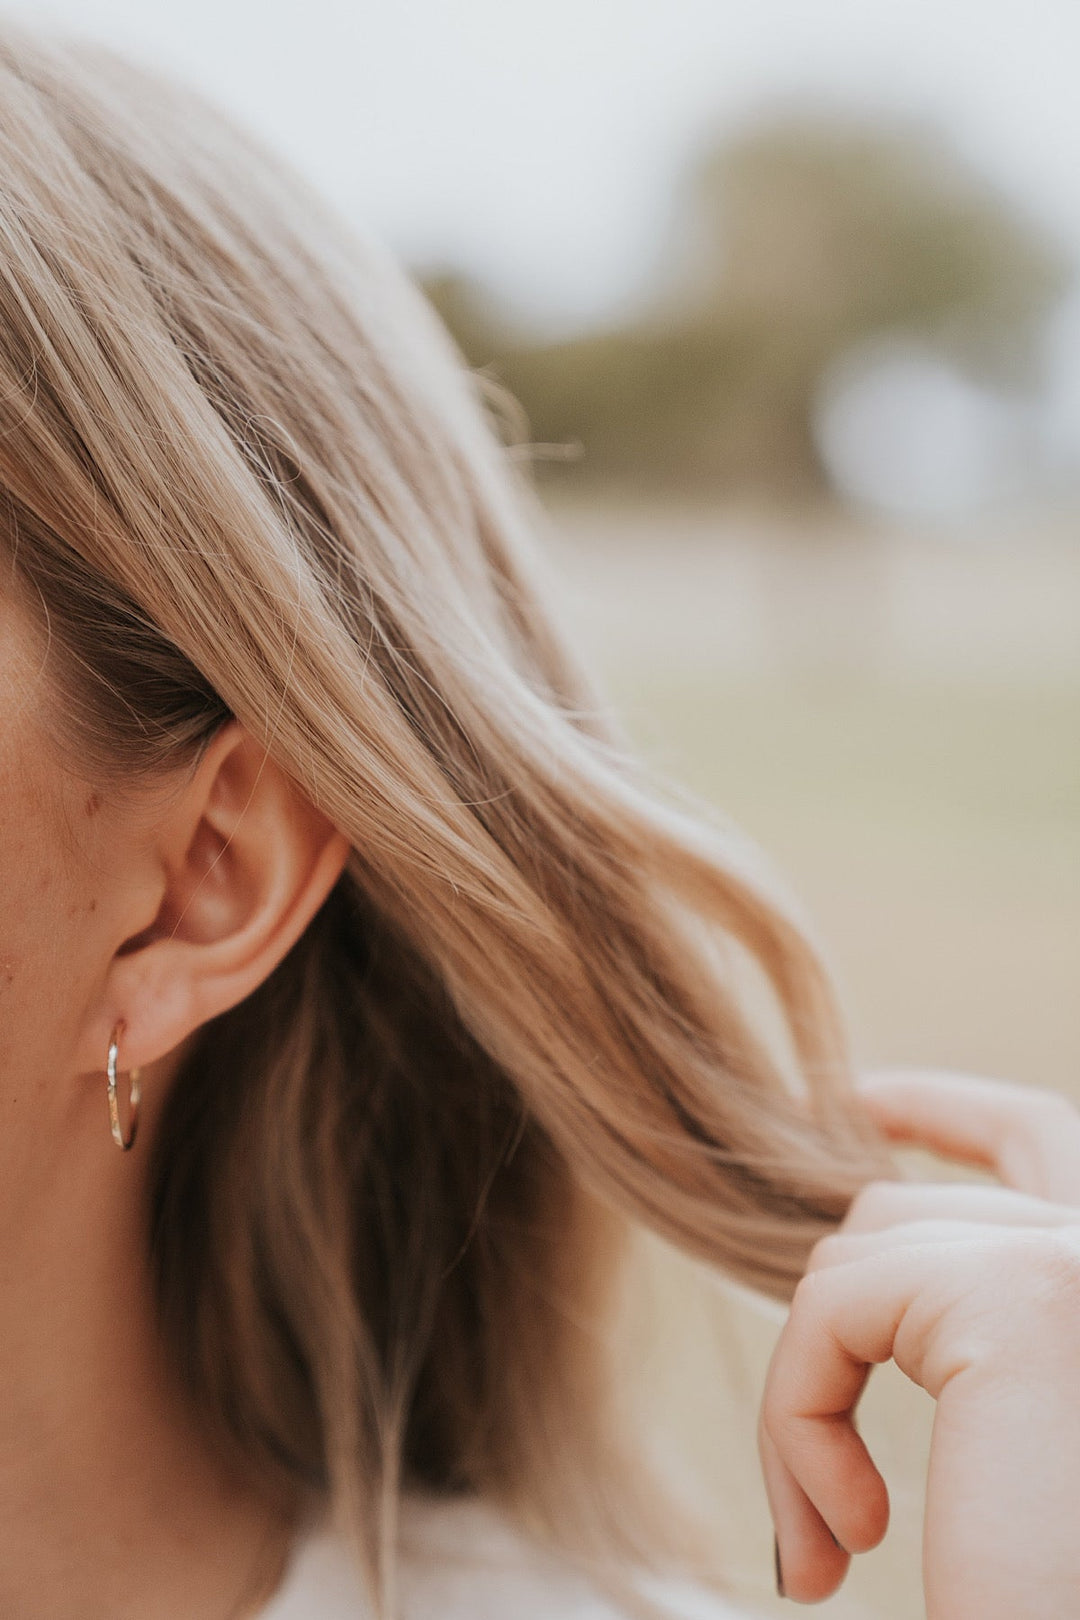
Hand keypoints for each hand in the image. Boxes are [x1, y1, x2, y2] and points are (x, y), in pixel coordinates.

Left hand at [758, 1069, 1079, 1617]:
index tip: (860, 1098)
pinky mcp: (1019, 1295)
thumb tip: (847, 1278)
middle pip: (919, 1211)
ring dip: (812, 1402)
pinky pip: (832, 1306)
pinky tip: (845, 1536)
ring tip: (832, 1543)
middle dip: (836, 1322)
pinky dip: (801, 1415)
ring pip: (860, 1259)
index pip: (1040, 1142)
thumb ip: (970, 1344)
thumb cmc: (1038, 1581)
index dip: (949, 1110)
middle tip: (811, 1477)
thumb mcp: (1013, 1439)